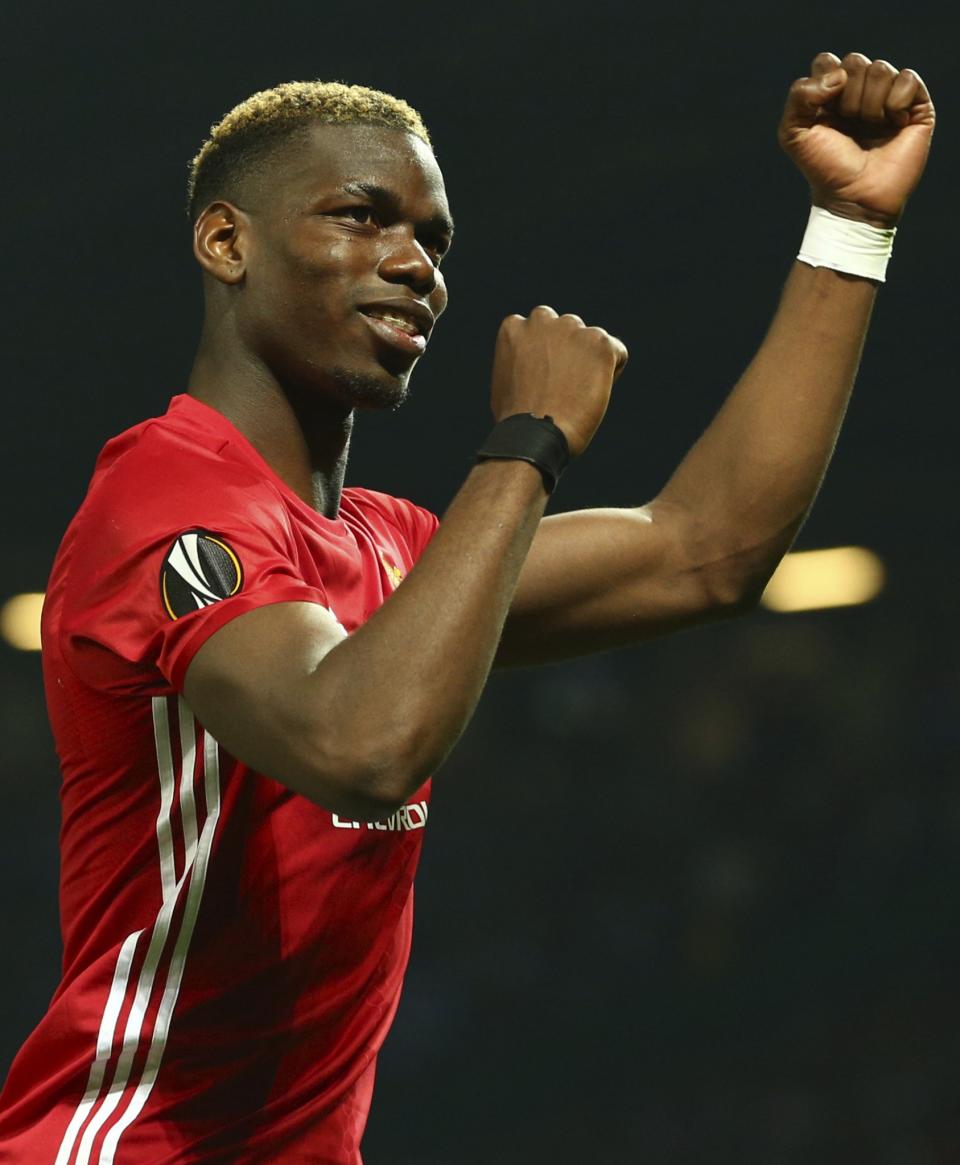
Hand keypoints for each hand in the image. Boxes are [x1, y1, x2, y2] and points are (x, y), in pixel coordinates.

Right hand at [490, 306, 627, 457]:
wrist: (535, 434)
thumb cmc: (517, 420)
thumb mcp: (506, 382)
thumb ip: (521, 362)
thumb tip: (536, 365)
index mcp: (514, 327)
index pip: (538, 330)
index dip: (545, 357)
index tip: (546, 380)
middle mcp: (542, 319)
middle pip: (566, 328)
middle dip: (569, 352)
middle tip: (566, 387)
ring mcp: (571, 328)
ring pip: (591, 339)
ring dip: (590, 360)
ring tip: (579, 394)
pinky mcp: (599, 341)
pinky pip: (617, 352)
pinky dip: (612, 372)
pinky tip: (595, 394)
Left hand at [779, 51, 934, 226]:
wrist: (855, 197)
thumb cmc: (825, 168)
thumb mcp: (793, 133)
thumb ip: (799, 95)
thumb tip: (838, 75)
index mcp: (830, 93)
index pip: (827, 61)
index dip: (824, 83)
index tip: (824, 113)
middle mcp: (860, 90)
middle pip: (854, 61)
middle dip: (847, 97)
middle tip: (849, 125)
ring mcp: (888, 96)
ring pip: (880, 68)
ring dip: (869, 104)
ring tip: (870, 128)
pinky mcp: (915, 105)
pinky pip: (907, 78)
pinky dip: (895, 103)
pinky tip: (894, 124)